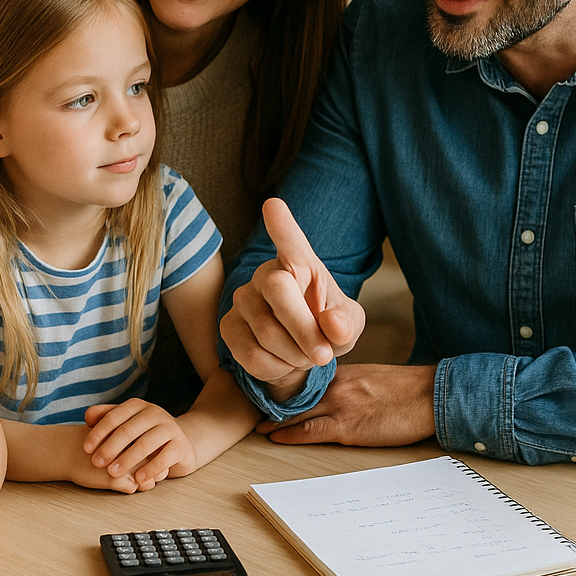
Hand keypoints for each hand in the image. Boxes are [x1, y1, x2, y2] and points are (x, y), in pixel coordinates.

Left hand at [83, 400, 197, 489]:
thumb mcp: (126, 424)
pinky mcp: (181, 445)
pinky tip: (138, 479)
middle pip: (128, 430)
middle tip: (97, 463)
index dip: (98, 433)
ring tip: (113, 473)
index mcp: (137, 406)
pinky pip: (165, 457)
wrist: (179, 443)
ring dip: (127, 459)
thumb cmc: (144, 435)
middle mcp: (154, 413)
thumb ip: (106, 418)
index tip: (86, 449)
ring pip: (146, 443)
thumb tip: (87, 417)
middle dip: (110, 447)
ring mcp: (170, 428)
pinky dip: (150, 469)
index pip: (114, 417)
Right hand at [219, 199, 365, 398]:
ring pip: (266, 332)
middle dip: (306, 331)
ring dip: (294, 356)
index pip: (290, 241)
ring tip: (304, 356)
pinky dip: (275, 369)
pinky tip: (283, 363)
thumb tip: (333, 327)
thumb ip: (346, 325)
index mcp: (299, 263)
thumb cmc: (326, 329)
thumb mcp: (347, 327)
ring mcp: (242, 299)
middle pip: (279, 292)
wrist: (299, 354)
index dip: (281, 224)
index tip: (273, 206)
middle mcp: (265, 274)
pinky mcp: (228, 325)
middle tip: (324, 355)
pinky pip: (250, 355)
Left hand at [261, 363, 436, 446]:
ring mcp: (340, 406)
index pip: (306, 381)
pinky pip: (311, 431)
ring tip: (260, 428)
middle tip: (255, 411)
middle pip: (296, 396)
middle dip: (274, 404)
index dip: (286, 390)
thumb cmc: (407, 389)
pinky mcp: (347, 427)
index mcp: (343, 373)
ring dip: (276, 421)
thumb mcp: (373, 377)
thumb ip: (351, 383)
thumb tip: (338, 394)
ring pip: (298, 413)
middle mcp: (336, 386)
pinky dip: (290, 434)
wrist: (429, 395)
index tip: (271, 395)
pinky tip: (276, 437)